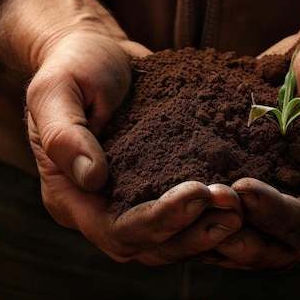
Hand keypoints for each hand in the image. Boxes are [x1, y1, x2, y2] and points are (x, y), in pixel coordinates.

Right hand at [0, 0, 242, 263]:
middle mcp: (101, 209)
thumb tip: (91, 178)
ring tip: (243, 210)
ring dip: (208, 231)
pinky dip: (212, 215)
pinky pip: (186, 216)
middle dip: (192, 233)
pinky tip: (243, 202)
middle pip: (149, 246)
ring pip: (172, 240)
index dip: (158, 222)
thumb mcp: (56, 90)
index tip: (197, 193)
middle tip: (234, 210)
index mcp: (70, 196)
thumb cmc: (73, 67)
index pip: (115, 230)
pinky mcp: (157, 188)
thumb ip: (64, 134)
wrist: (100, 53)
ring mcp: (131, 201)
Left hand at [205, 0, 299, 270]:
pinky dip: (211, 223)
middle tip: (207, 204)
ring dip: (221, 238)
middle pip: (279, 247)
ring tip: (188, 213)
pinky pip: (237, 223)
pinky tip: (183, 205)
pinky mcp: (261, 189)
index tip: (241, 186)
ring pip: (254, 246)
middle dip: (241, 234)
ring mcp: (286, 201)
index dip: (275, 211)